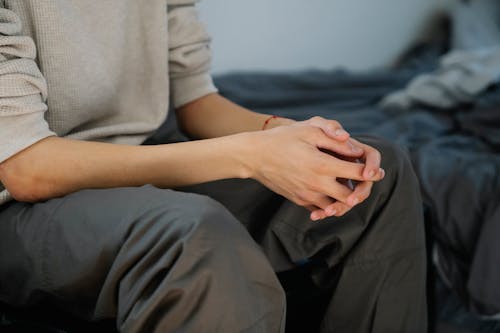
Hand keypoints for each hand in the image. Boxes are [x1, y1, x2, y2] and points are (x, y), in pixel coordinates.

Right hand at [246, 118, 383, 219]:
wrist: (253, 156)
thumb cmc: (281, 138)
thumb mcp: (308, 130)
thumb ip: (334, 138)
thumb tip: (356, 149)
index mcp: (322, 165)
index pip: (357, 173)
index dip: (371, 171)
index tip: (376, 170)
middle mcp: (317, 184)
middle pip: (351, 196)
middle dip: (361, 190)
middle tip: (364, 182)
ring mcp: (307, 195)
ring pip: (337, 206)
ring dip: (346, 199)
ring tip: (350, 189)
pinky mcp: (299, 201)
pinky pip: (321, 209)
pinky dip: (330, 205)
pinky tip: (331, 195)